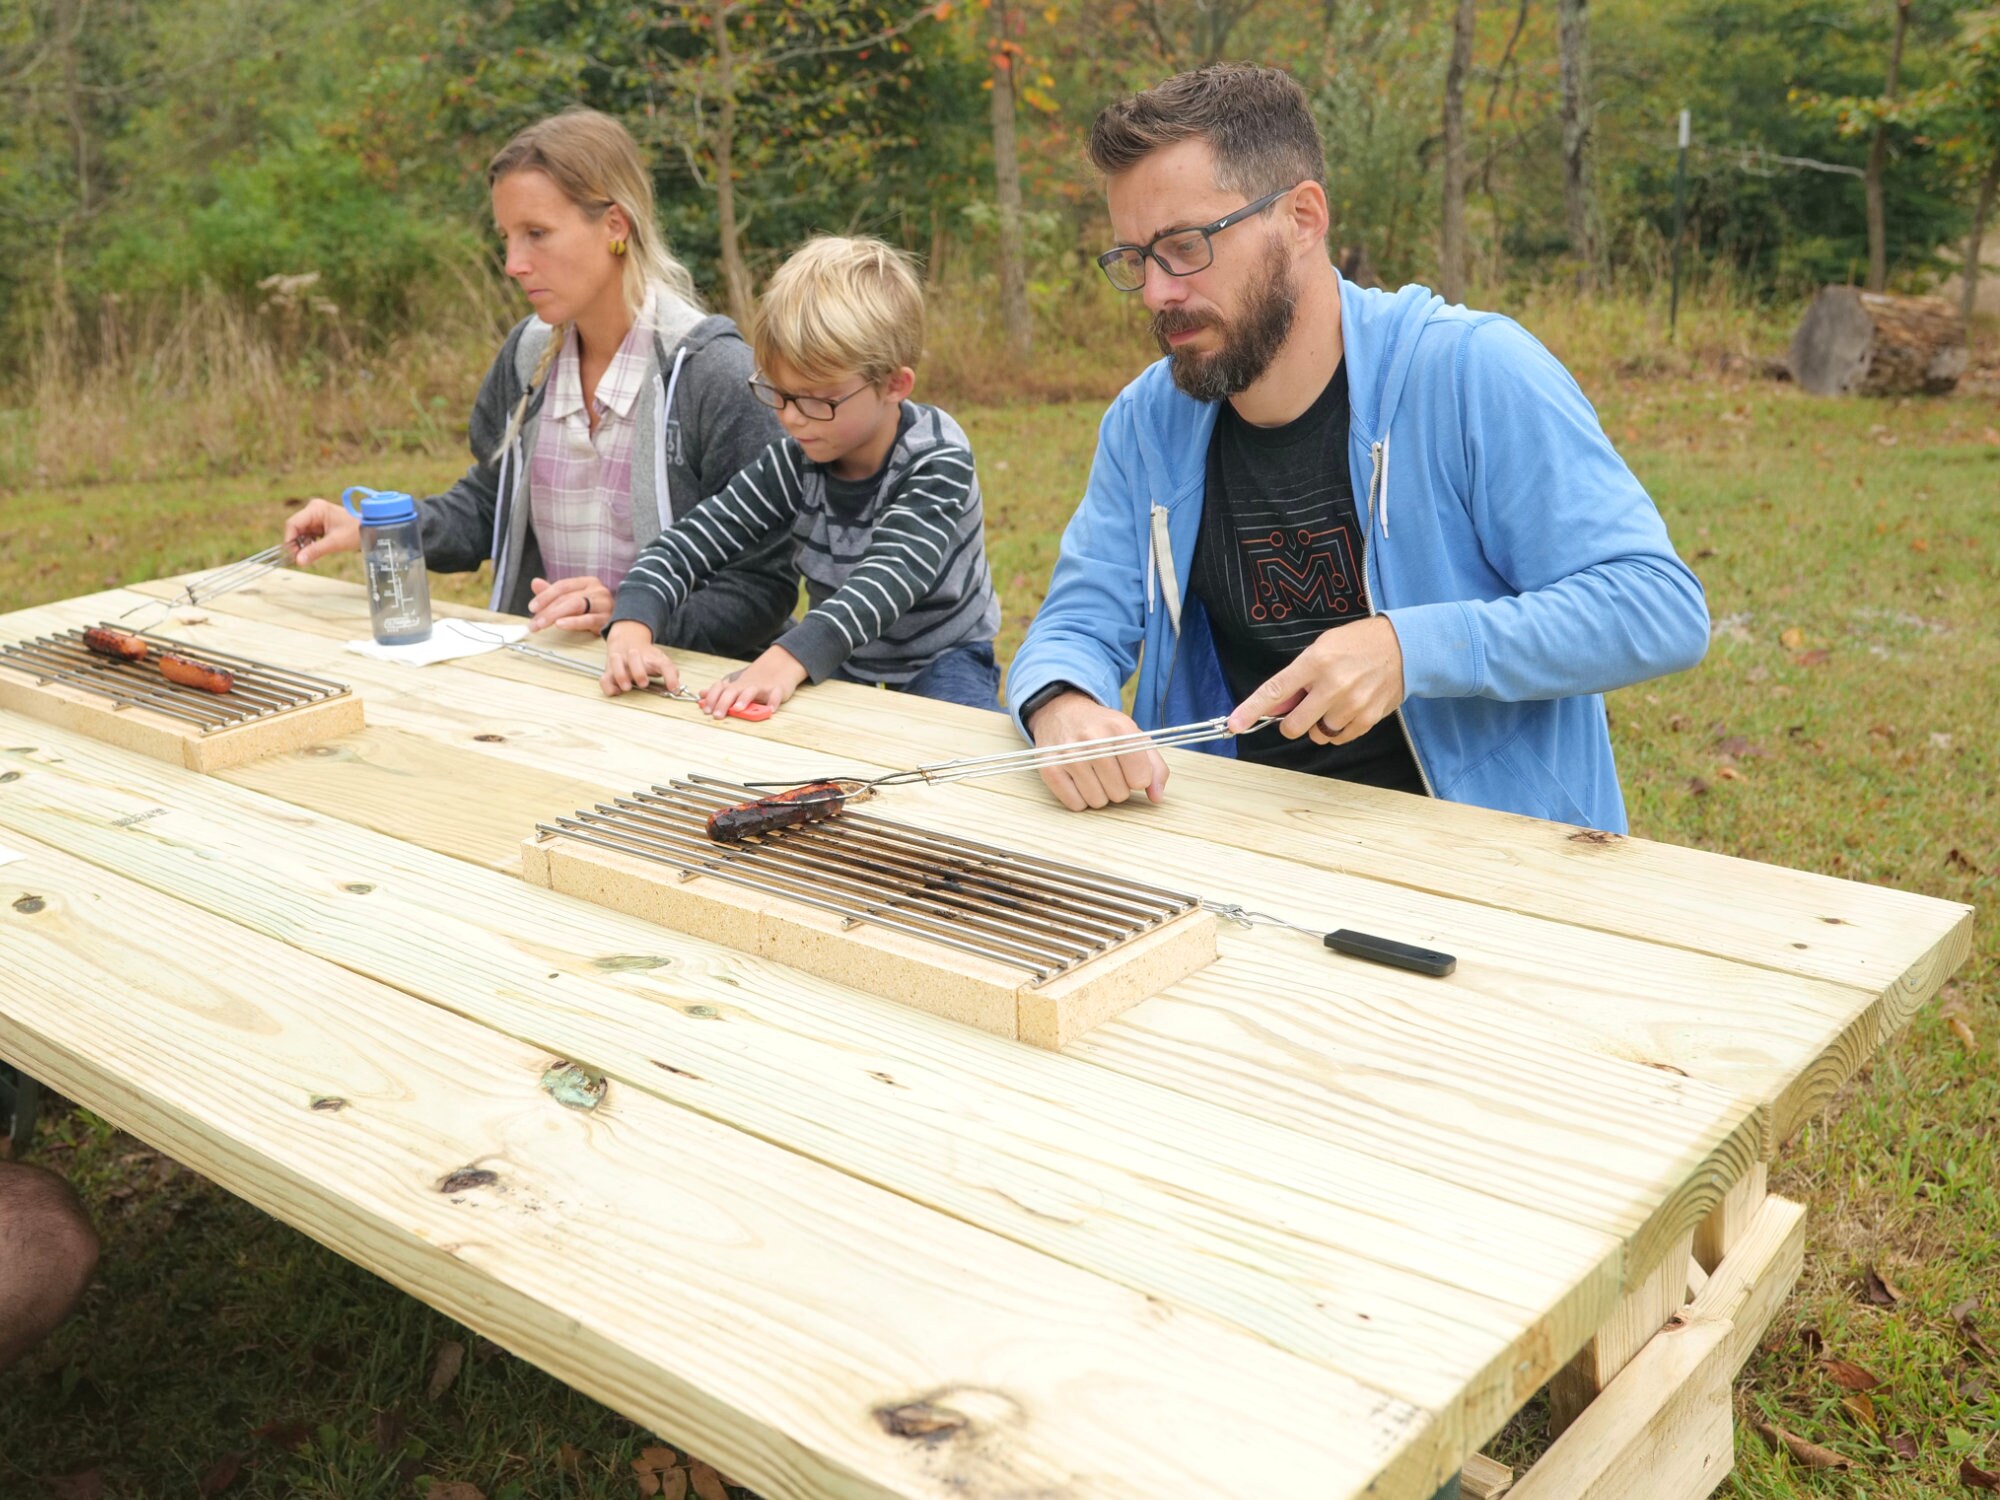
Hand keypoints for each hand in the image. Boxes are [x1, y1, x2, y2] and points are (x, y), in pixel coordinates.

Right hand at [283, 498, 359, 565]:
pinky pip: (306, 535)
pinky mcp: (317, 524)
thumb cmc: (355, 532)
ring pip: (299, 533)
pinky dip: (308, 545)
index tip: (293, 555)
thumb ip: (315, 551)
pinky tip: (315, 551)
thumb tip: (299, 561)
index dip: (290, 540)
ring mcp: (314, 517)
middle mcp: (313, 510)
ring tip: (310, 555)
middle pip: (295, 529)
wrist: (369, 530)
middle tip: (301, 558)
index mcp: (315, 509)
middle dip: (296, 544)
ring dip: (302, 546)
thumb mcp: (335, 543)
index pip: (293, 523)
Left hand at [529, 575, 614, 633]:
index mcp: (588, 582)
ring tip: (542, 624)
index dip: (545, 595)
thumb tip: (535, 583)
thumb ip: (554, 593)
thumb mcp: (574, 600)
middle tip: (534, 623)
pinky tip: (561, 625)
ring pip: (576, 605)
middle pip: (567, 597)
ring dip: (555, 615)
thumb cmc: (596, 610)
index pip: (563, 586)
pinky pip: (588, 620)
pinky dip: (573, 622)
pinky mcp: (608, 619)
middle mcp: (597, 590)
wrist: (627, 621)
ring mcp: (604, 604)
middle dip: (546, 610)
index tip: (532, 607)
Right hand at [601, 620, 678, 694]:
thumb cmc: (646, 657)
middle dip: (638, 671)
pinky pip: (604, 678)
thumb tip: (677, 689)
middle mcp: (634, 656)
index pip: (664, 664)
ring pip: (615, 662)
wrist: (627, 640)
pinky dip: (608, 686)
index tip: (674, 689)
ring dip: (620, 675)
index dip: (670, 677)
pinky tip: (616, 692)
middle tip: (643, 683)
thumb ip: (671, 674)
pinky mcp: (609, 671)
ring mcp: (620, 662)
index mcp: (652, 657)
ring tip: (626, 688)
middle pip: (634, 657)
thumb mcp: (661, 662)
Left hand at [699, 645, 806, 719]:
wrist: (780, 663)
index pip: (720, 689)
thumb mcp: (738, 684)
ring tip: (738, 709)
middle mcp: (747, 685)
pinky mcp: (777, 689)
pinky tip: (770, 710)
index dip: (711, 698)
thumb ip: (721, 691)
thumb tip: (702, 694)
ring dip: (744, 699)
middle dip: (723, 703)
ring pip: (751, 691)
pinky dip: (773, 702)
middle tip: (717, 715)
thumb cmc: (756, 679)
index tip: (706, 710)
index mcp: (737, 685)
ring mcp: (762, 687)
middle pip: (732, 691)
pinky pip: (775, 695)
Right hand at [1025, 690, 1166, 810]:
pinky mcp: (1049, 768)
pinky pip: (1076, 804)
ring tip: (1093, 773)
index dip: (1139, 779)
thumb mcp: (1134, 737)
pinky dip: (1080, 798)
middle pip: (1119, 793)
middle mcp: (1092, 739)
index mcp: (1119, 728)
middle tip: (1108, 770)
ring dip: (1099, 793)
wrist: (1062, 713)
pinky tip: (1077, 779)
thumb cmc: (1103, 729)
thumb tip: (1157, 797)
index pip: (1141, 778)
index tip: (1130, 769)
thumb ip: (1154, 766)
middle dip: (1118, 787)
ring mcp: (1068, 755)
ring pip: (1098, 801)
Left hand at [1225, 615, 1405, 745]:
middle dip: (1291, 723)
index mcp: (1315, 662)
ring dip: (1318, 724)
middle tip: (1303, 708)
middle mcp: (1332, 685)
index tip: (1235, 724)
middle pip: (1294, 725)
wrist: (1403, 647)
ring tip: (1334, 702)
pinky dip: (1337, 730)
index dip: (1251, 710)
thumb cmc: (1356, 645)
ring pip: (1317, 734)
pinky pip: (1338, 739)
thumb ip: (1297, 679)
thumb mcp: (1321, 649)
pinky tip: (1347, 710)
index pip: (1275, 690)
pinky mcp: (1367, 719)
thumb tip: (1275, 706)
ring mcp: (1351, 704)